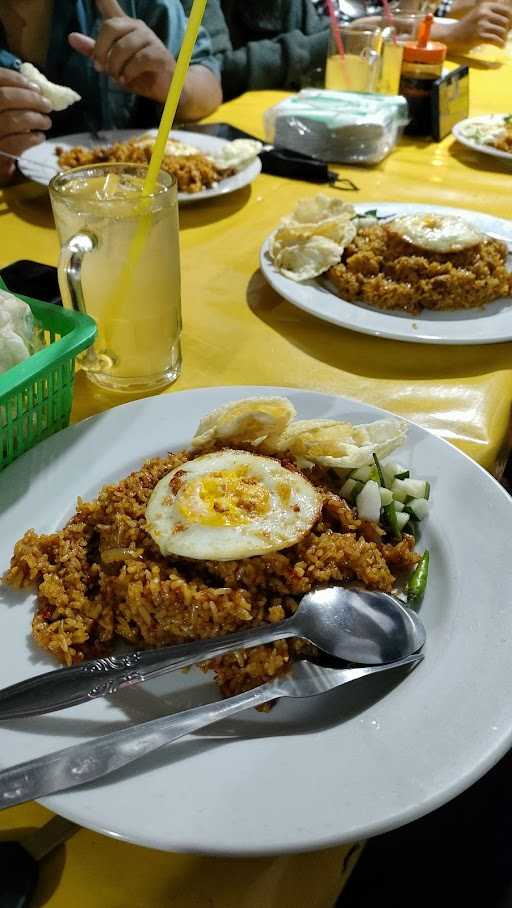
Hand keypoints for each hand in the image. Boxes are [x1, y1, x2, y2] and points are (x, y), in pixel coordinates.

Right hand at [0, 68, 51, 182]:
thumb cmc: (3, 132)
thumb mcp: (3, 110)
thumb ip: (12, 96)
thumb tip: (35, 88)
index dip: (16, 79)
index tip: (35, 87)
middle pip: (4, 97)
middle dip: (30, 99)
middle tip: (47, 105)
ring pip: (12, 120)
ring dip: (35, 119)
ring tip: (46, 122)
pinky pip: (16, 143)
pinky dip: (32, 138)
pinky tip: (40, 137)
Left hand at [68, 0, 175, 103]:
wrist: (165, 89)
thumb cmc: (139, 74)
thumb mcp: (112, 63)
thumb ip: (94, 51)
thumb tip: (71, 37)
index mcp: (124, 27)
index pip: (109, 5)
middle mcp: (137, 27)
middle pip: (110, 27)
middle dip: (101, 50)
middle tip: (100, 68)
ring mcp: (150, 39)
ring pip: (123, 47)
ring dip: (115, 66)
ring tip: (118, 77)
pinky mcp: (159, 54)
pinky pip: (139, 60)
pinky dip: (129, 72)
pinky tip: (127, 79)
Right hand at [445, 2, 511, 48]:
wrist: (452, 35)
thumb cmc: (466, 27)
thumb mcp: (478, 14)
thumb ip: (491, 15)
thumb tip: (508, 22)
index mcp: (485, 7)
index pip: (505, 12)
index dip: (509, 20)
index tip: (507, 27)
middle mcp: (484, 13)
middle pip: (505, 22)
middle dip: (506, 31)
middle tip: (503, 36)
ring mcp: (481, 25)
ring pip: (501, 32)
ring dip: (503, 39)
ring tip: (501, 43)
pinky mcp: (479, 36)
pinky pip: (495, 40)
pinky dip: (500, 44)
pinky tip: (500, 46)